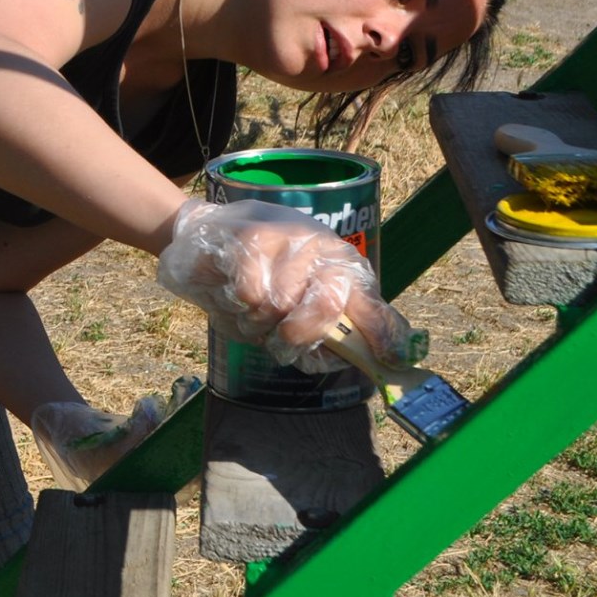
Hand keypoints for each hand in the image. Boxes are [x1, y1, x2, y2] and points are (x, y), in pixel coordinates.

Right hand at [155, 199, 415, 371]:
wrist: (208, 236)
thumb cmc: (261, 276)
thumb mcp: (299, 300)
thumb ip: (335, 327)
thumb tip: (377, 360)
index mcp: (343, 266)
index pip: (371, 305)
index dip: (382, 334)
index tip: (388, 359)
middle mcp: (323, 248)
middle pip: (324, 308)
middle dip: (296, 334)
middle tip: (278, 334)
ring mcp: (290, 238)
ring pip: (278, 307)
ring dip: (257, 321)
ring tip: (250, 307)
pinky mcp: (253, 237)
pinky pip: (250, 294)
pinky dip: (237, 304)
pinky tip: (233, 291)